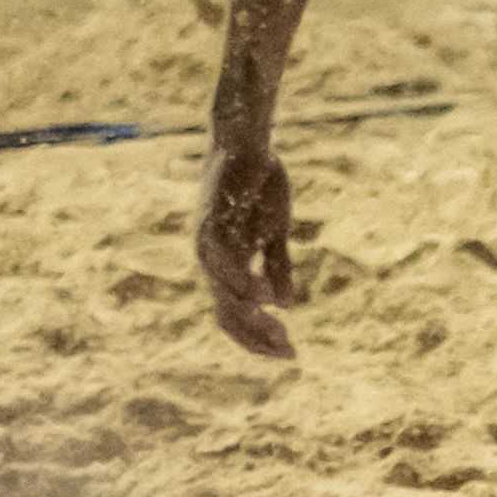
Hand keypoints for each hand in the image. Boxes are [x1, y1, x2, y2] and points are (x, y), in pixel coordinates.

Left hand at [198, 127, 302, 359]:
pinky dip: (242, 281)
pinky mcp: (210, 224)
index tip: (289, 352)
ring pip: (223, 295)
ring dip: (251, 317)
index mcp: (223, 267)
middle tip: (288, 352)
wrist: (245, 144)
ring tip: (280, 331)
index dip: (259, 338)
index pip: (235, 316)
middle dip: (257, 337)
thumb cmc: (259, 186)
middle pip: (227, 315)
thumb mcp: (275, 231)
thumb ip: (277, 266)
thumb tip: (286, 305)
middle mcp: (209, 262)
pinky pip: (223, 262)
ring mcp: (207, 245)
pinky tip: (264, 295)